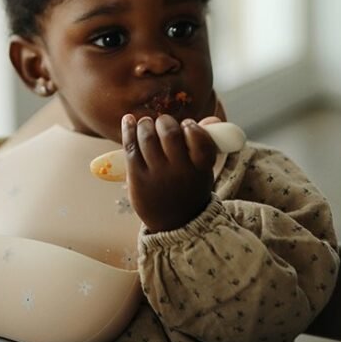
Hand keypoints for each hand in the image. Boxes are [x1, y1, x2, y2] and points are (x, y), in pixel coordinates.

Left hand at [121, 113, 217, 231]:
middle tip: (162, 123)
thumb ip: (206, 144)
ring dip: (146, 124)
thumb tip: (211, 118)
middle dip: (165, 122)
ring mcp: (158, 175)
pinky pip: (131, 148)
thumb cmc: (189, 189)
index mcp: (200, 168)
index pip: (200, 140)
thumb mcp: (203, 171)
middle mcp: (179, 172)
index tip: (187, 124)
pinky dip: (129, 130)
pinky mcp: (137, 178)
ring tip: (146, 124)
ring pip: (148, 139)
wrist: (175, 223)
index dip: (192, 127)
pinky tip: (128, 120)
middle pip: (170, 135)